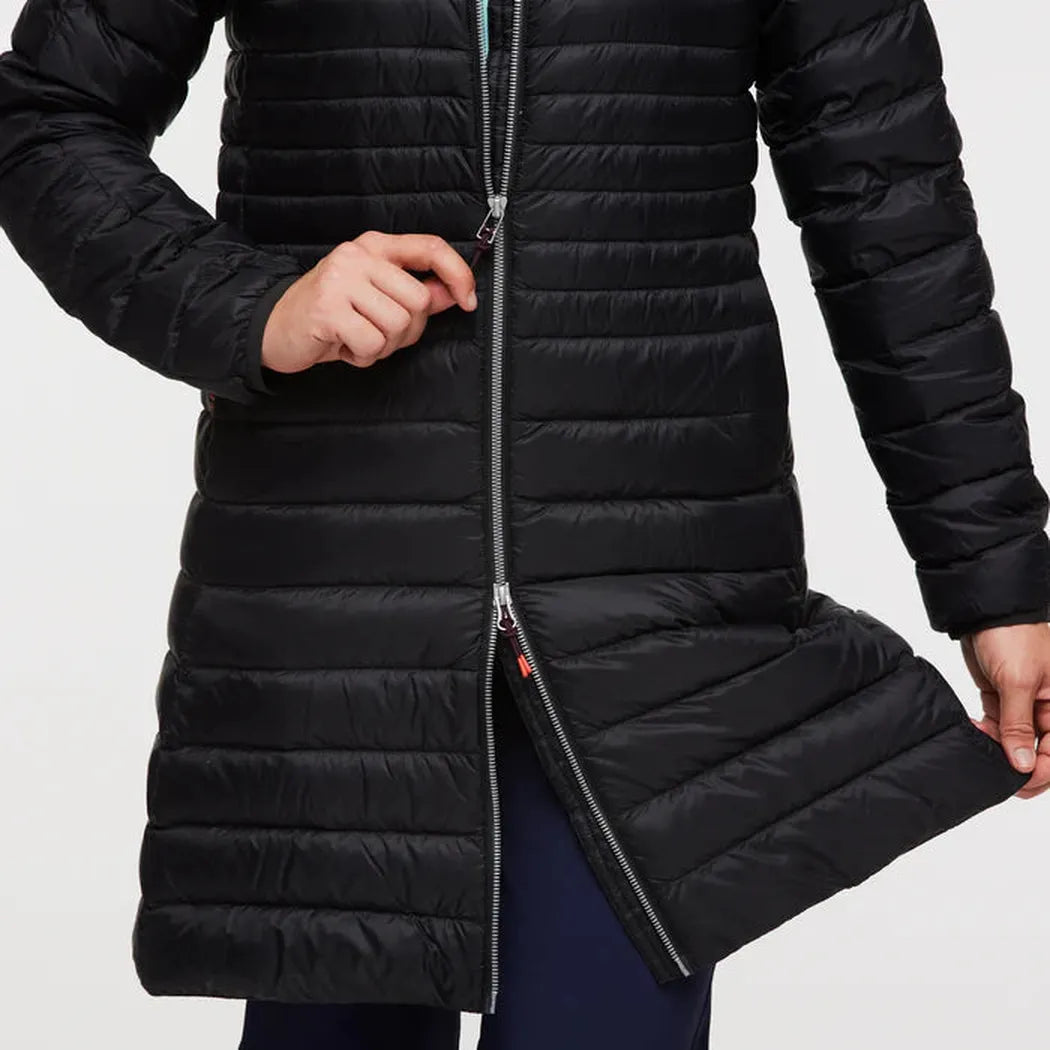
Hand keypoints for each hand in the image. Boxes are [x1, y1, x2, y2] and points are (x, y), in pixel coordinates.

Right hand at [261, 230, 476, 373]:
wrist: (274, 327)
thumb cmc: (331, 315)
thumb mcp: (376, 298)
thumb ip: (416, 294)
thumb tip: (454, 294)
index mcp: (374, 246)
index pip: (430, 246)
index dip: (457, 274)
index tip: (468, 301)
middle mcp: (358, 255)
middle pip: (418, 300)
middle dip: (407, 331)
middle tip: (377, 333)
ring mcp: (341, 278)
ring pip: (398, 324)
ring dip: (382, 346)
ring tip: (357, 338)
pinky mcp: (328, 307)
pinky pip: (371, 343)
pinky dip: (362, 356)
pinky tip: (343, 346)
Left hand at [962, 622, 1049, 798]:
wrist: (984, 613)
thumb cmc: (1013, 636)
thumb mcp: (1018, 682)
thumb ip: (1019, 725)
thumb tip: (1024, 763)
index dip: (1042, 770)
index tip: (1021, 781)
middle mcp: (1049, 708)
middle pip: (1041, 751)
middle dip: (1020, 766)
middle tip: (997, 774)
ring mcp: (1026, 705)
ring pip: (1017, 742)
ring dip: (1000, 749)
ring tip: (982, 744)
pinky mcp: (1003, 699)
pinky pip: (1000, 727)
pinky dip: (989, 734)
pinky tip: (976, 730)